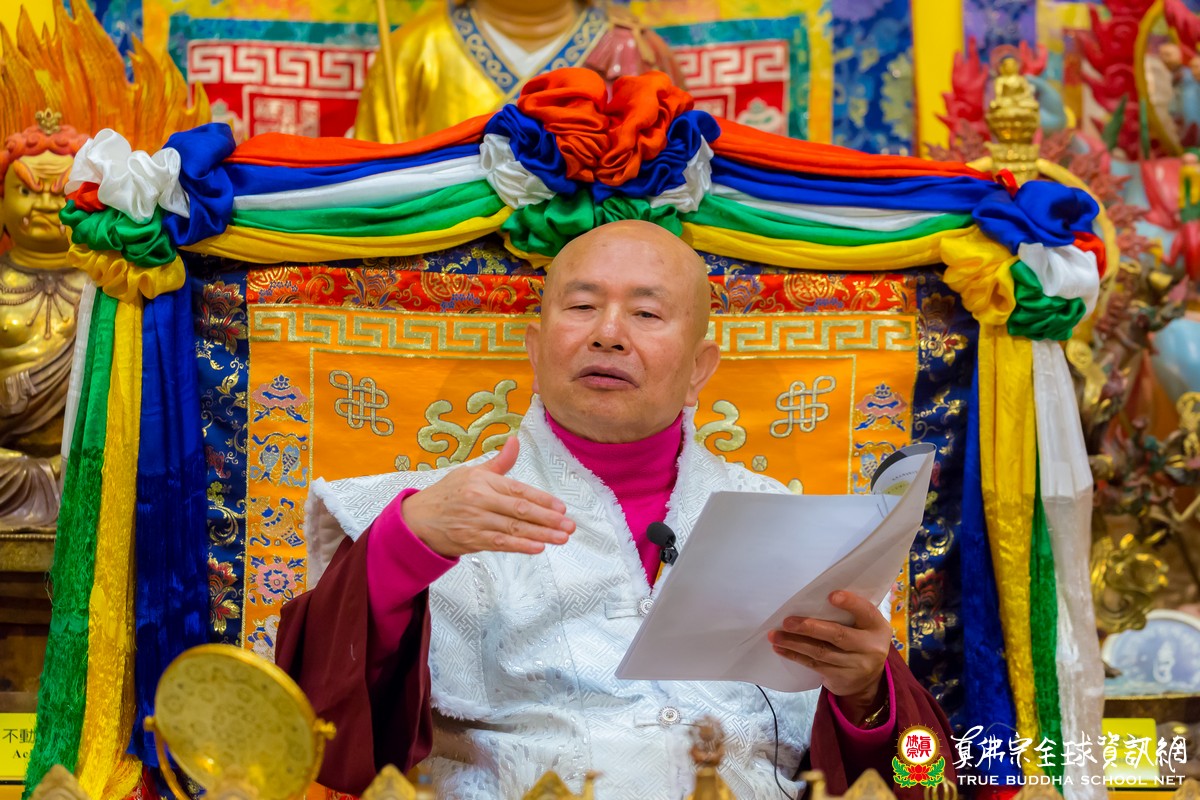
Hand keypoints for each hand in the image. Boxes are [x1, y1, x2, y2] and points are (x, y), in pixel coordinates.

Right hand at [401, 437, 575, 557]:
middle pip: (520, 510)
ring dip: (540, 535)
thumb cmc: (448, 494)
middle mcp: (480, 500)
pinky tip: (538, 547)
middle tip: (569, 525)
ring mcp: (476, 522)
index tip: (561, 507)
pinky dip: (520, 546)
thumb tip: (515, 441)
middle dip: (547, 519)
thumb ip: (499, 462)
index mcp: (482, 481)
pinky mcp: (472, 540)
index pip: (518, 490)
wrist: (418, 520)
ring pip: (513, 529)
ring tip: (561, 538)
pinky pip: (500, 544)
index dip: (542, 499)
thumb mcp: (470, 472)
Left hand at [768, 591, 889, 721]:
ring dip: (793, 643)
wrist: (869, 682)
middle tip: (787, 621)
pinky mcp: (840, 678)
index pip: (866, 611)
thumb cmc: (861, 641)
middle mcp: (870, 647)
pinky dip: (794, 656)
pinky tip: (780, 649)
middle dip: (809, 627)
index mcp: (876, 626)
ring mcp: (855, 666)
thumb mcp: (865, 626)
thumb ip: (850, 613)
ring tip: (774, 636)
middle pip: (837, 635)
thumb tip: (813, 598)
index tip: (831, 596)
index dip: (850, 603)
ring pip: (820, 652)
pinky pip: (814, 665)